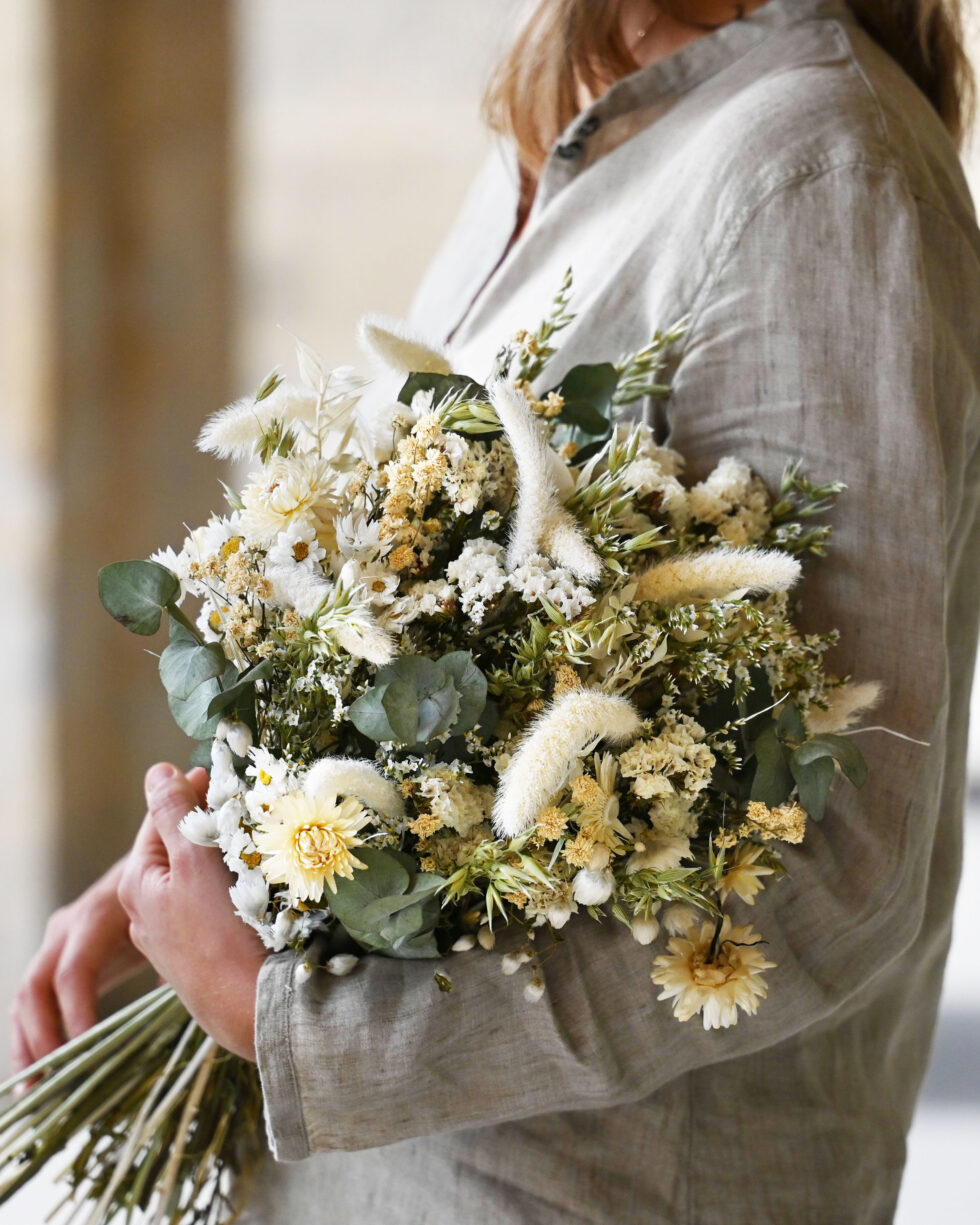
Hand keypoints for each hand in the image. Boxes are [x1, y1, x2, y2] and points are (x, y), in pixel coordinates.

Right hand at [9, 851, 156, 1088]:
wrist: (154, 864)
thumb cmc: (173, 895)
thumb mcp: (175, 916)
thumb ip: (179, 955)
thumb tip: (196, 999)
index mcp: (99, 915)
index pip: (74, 971)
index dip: (77, 1013)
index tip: (87, 1051)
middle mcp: (68, 927)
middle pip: (37, 986)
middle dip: (40, 1037)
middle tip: (51, 1083)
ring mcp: (56, 941)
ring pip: (26, 997)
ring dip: (26, 1045)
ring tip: (31, 1093)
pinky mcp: (55, 957)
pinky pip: (33, 999)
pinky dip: (31, 1036)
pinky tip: (36, 1075)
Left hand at [118, 764, 265, 1061]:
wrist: (251, 1010)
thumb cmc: (220, 933)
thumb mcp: (193, 862)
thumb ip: (174, 813)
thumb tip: (156, 772)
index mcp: (137, 884)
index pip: (159, 817)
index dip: (189, 790)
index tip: (220, 774)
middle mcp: (147, 914)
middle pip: (178, 851)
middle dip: (206, 827)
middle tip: (243, 807)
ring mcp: (174, 941)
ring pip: (197, 883)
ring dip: (221, 862)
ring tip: (253, 847)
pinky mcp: (201, 961)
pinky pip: (214, 911)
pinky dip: (230, 894)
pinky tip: (254, 895)